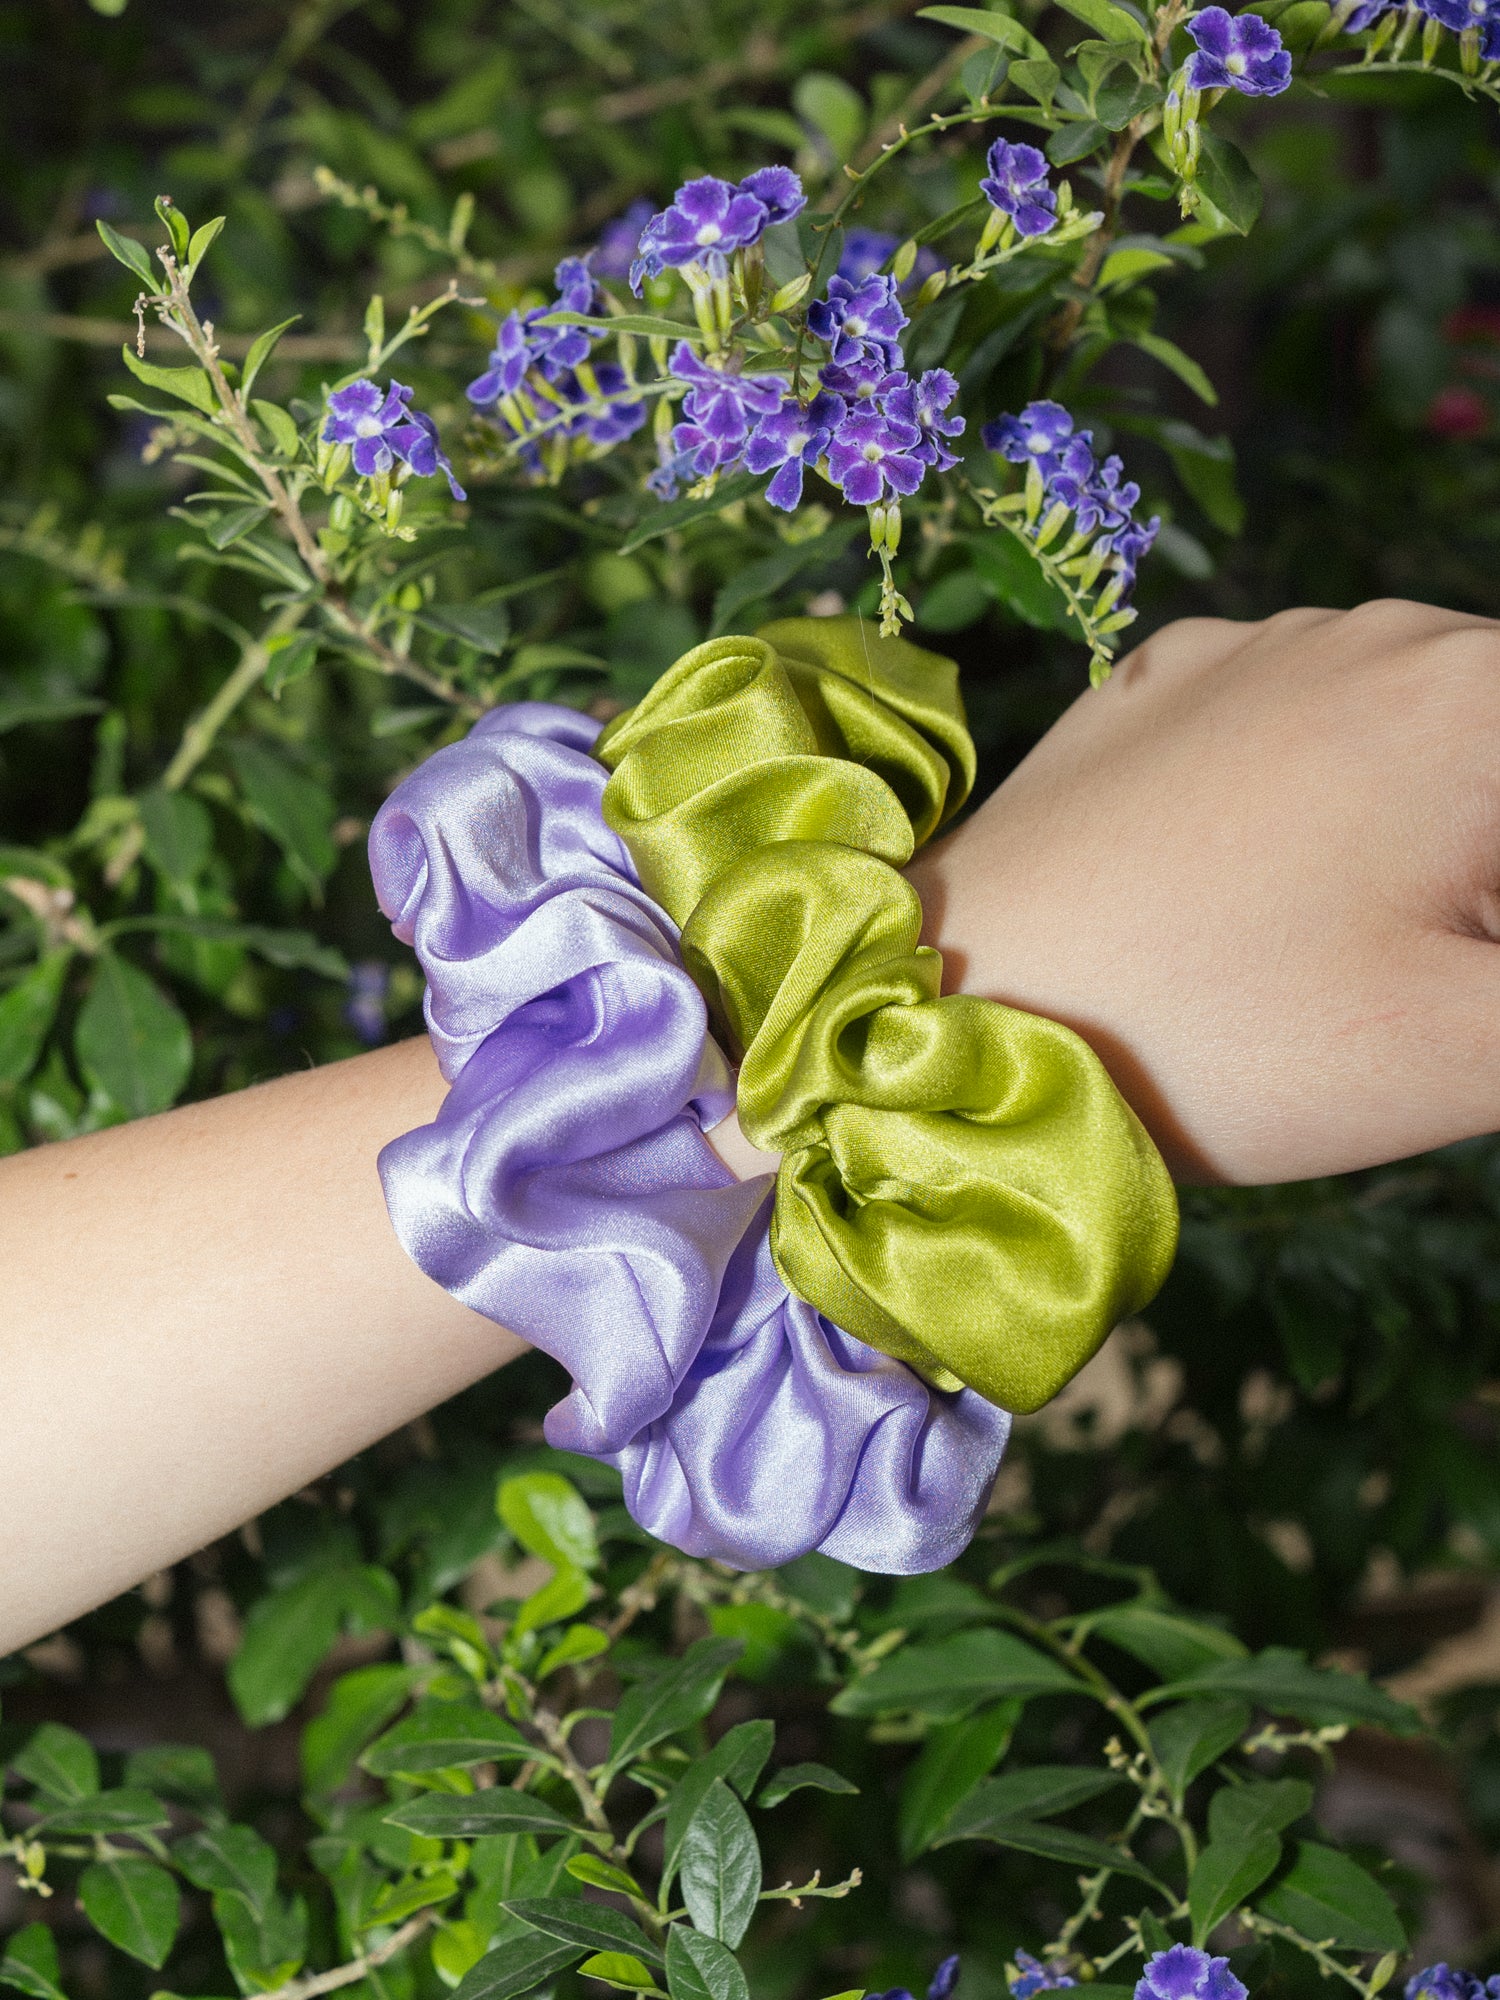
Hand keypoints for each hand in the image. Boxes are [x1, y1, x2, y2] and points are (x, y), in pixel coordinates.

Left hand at [907, 600, 1499, 1184]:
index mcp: (1486, 697)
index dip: (1490, 920)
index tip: (1449, 966)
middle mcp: (1380, 629)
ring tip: (1339, 951)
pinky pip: (1300, 720)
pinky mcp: (1159, 680)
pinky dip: (1328, 795)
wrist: (948, 1013)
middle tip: (1424, 979)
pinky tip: (1260, 893)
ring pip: (1418, 728)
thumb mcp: (1474, 1046)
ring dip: (1432, 831)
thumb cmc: (1218, 1038)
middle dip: (1484, 873)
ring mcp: (1256, 642)